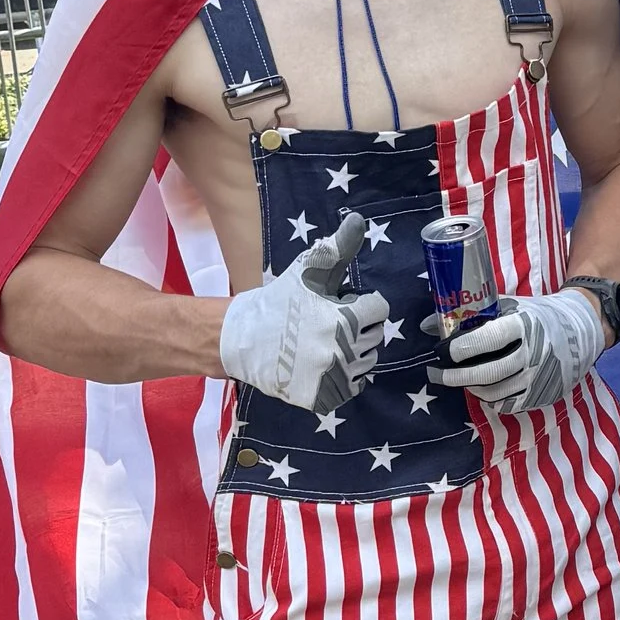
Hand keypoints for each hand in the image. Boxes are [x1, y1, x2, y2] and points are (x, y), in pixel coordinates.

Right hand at [216, 212, 385, 412]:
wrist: (242, 340)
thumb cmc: (280, 301)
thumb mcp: (308, 270)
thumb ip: (338, 248)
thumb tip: (358, 221)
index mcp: (344, 318)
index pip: (378, 309)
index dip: (359, 303)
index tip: (337, 305)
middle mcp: (342, 350)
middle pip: (374, 336)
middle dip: (357, 328)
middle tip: (328, 325)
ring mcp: (333, 377)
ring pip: (366, 362)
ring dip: (353, 353)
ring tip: (325, 344)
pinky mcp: (324, 397)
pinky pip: (353, 387)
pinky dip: (345, 378)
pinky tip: (325, 365)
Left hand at [424, 285, 607, 413]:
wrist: (583, 330)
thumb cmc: (539, 315)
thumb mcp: (512, 306)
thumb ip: (474, 314)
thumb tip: (428, 324)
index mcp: (526, 325)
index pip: (488, 339)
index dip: (460, 347)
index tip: (441, 351)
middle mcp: (535, 353)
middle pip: (488, 373)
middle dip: (455, 376)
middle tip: (435, 373)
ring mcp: (541, 378)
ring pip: (495, 392)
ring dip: (470, 388)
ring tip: (457, 379)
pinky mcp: (544, 395)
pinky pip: (508, 404)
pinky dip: (490, 398)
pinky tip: (481, 389)